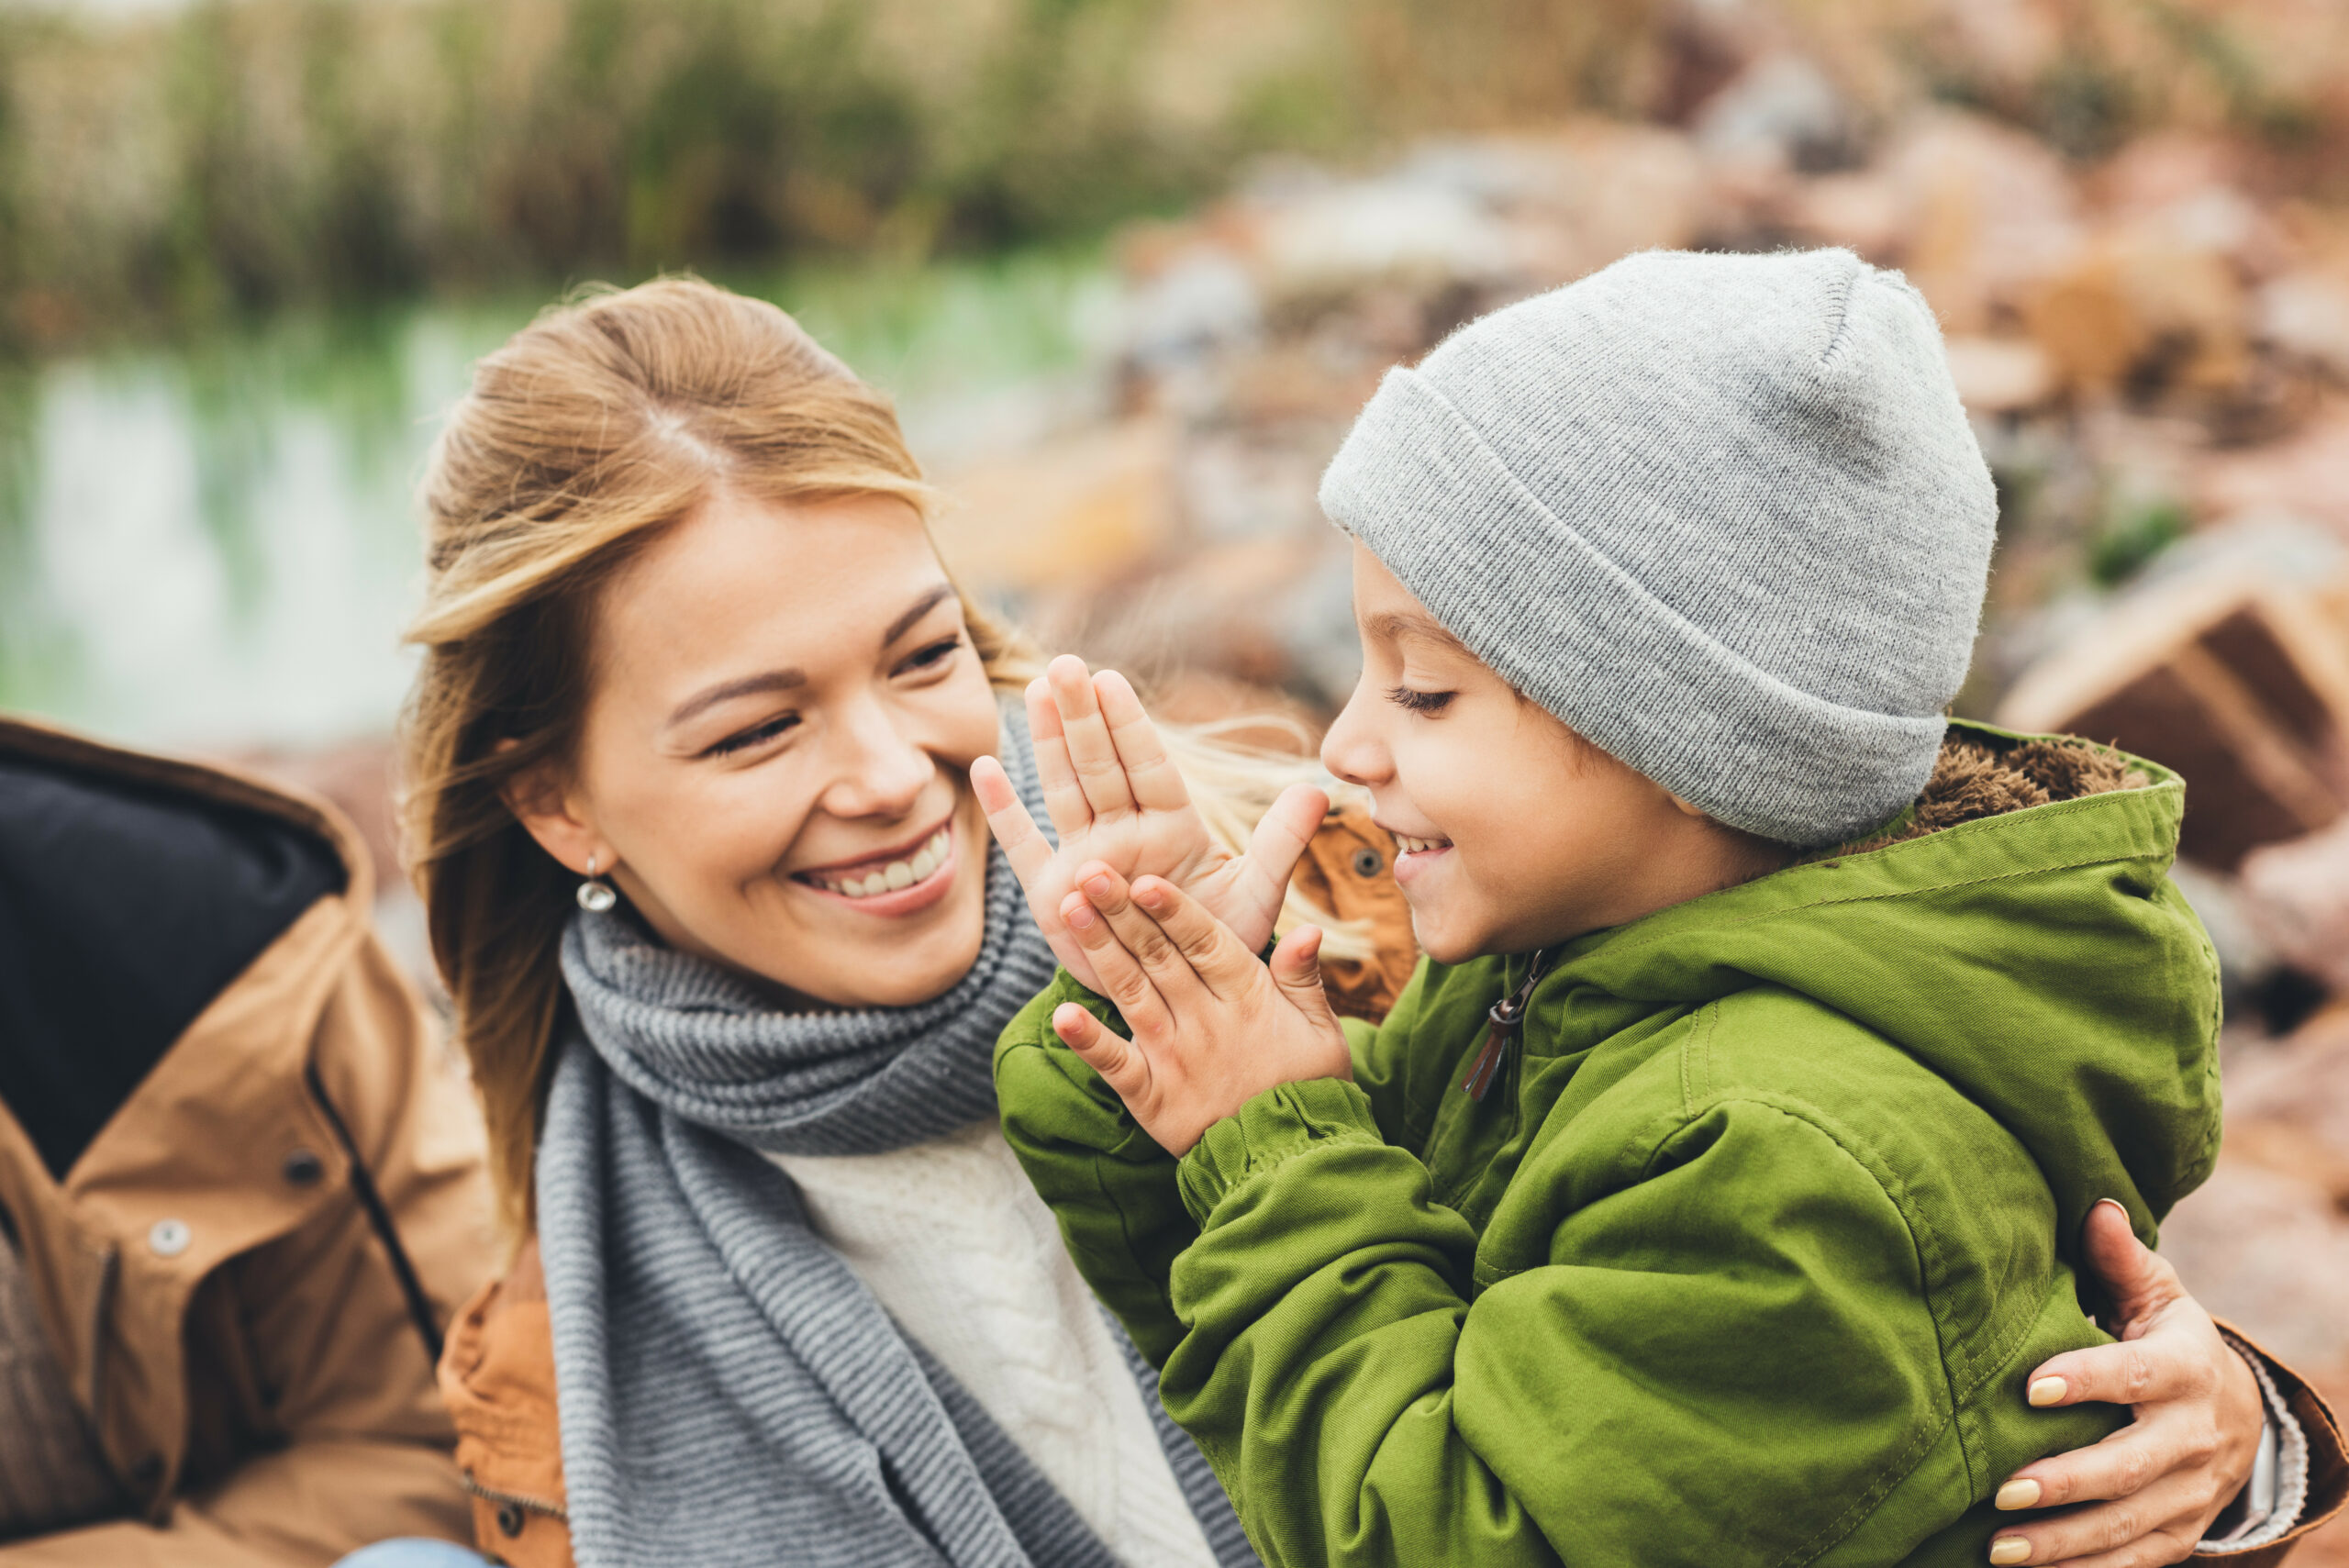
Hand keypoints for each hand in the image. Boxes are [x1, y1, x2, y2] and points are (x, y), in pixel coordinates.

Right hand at [972, 655, 1326, 993]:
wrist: (1180, 995)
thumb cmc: (1217, 941)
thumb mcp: (1256, 896)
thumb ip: (1282, 843)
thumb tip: (1321, 790)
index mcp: (1171, 827)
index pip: (1147, 766)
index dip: (1128, 725)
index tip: (1110, 680)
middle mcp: (1123, 832)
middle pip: (1100, 765)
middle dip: (1083, 716)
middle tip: (1066, 666)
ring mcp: (1085, 857)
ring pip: (1064, 789)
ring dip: (1048, 742)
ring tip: (1036, 690)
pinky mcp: (1052, 892)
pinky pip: (1024, 844)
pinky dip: (1005, 810)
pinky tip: (985, 767)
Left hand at [1048, 862, 1352, 1154]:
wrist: (1290, 1162)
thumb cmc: (1308, 1087)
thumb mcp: (1322, 1031)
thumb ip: (1304, 978)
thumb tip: (1306, 931)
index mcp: (1247, 998)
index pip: (1205, 943)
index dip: (1173, 911)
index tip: (1144, 880)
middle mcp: (1206, 1021)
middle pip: (1158, 957)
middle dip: (1121, 911)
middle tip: (1089, 872)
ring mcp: (1174, 1057)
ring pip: (1131, 993)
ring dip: (1099, 952)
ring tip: (1070, 911)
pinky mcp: (1151, 1096)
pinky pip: (1114, 1064)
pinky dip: (1087, 1040)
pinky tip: (1061, 1014)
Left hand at [1986, 1200, 2264, 1566]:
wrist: (2238, 1413)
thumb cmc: (2168, 1338)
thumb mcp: (2156, 1294)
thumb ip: (2120, 1259)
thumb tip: (2096, 1206)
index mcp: (2185, 1368)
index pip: (2135, 1375)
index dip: (2087, 1380)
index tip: (2029, 1387)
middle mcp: (2193, 1436)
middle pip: (2131, 1465)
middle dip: (2069, 1482)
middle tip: (2003, 1491)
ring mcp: (2190, 1492)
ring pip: (2129, 1524)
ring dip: (2065, 1542)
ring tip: (2000, 1547)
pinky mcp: (2180, 1532)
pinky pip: (2136, 1561)